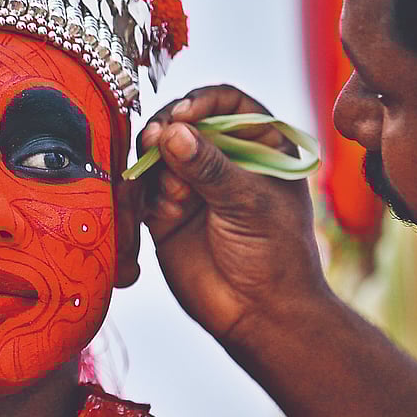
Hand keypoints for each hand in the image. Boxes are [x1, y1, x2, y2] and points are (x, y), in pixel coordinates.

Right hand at [139, 85, 329, 346]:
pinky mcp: (164, 214)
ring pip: (156, 155)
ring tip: (169, 191)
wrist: (259, 314)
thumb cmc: (276, 255)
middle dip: (167, 131)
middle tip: (155, 141)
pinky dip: (141, 194)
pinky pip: (141, 191)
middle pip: (182, 123)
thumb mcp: (249, 203)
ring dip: (154, 165)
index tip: (183, 114)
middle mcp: (222, 160)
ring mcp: (191, 186)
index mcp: (259, 145)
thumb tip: (171, 132)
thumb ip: (209, 166)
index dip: (203, 102)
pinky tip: (158, 211)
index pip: (228, 103)